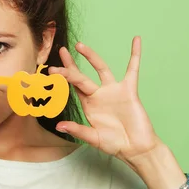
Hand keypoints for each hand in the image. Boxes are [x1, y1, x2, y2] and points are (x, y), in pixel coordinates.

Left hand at [49, 36, 160, 164]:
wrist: (136, 147)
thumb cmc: (115, 144)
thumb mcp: (94, 138)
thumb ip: (78, 130)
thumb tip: (59, 126)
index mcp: (88, 105)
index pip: (72, 88)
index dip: (63, 79)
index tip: (52, 70)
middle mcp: (99, 95)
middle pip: (81, 76)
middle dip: (70, 65)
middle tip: (61, 51)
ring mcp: (113, 91)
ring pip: (101, 69)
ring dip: (91, 56)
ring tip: (80, 45)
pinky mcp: (129, 90)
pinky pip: (132, 69)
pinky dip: (135, 54)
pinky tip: (136, 41)